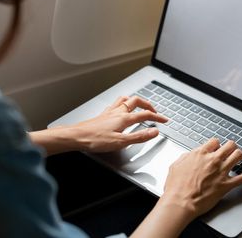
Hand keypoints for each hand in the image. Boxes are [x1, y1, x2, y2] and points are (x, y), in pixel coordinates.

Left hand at [29, 96, 166, 154]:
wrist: (76, 137)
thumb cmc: (95, 140)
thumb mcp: (121, 142)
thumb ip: (139, 136)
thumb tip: (155, 132)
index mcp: (124, 118)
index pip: (146, 114)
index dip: (157, 117)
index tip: (165, 120)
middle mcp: (118, 112)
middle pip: (137, 101)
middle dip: (148, 105)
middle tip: (154, 111)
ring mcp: (110, 112)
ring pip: (125, 99)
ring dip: (135, 101)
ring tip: (140, 105)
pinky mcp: (103, 114)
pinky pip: (116, 104)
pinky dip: (123, 103)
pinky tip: (121, 108)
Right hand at [131, 139, 241, 237]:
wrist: (180, 202)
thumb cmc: (176, 186)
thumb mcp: (176, 165)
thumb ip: (186, 157)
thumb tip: (191, 155)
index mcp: (200, 154)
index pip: (215, 141)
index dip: (217, 144)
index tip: (217, 147)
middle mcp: (213, 160)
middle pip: (230, 145)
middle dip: (232, 146)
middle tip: (232, 149)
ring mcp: (221, 172)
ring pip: (238, 156)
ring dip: (240, 155)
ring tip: (241, 157)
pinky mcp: (226, 185)